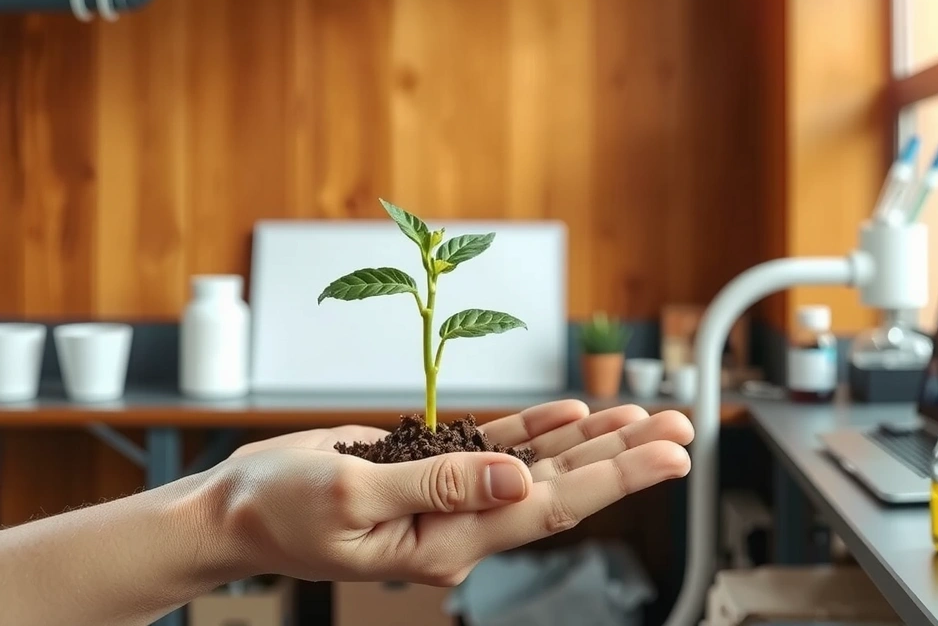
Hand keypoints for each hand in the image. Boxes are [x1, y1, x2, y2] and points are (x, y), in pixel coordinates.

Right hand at [214, 401, 692, 584]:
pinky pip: (498, 448)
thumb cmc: (278, 510)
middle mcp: (462, 523)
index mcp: (447, 541)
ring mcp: (452, 497)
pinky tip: (574, 413)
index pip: (549, 508)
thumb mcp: (353, 497)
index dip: (616, 478)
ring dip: (593, 439)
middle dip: (624, 455)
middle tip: (683, 426)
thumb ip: (439, 485)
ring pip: (538, 465)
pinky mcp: (434, 469)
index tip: (670, 455)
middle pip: (560, 486)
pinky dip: (537, 429)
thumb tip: (517, 478)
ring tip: (647, 414)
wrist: (236, 508)